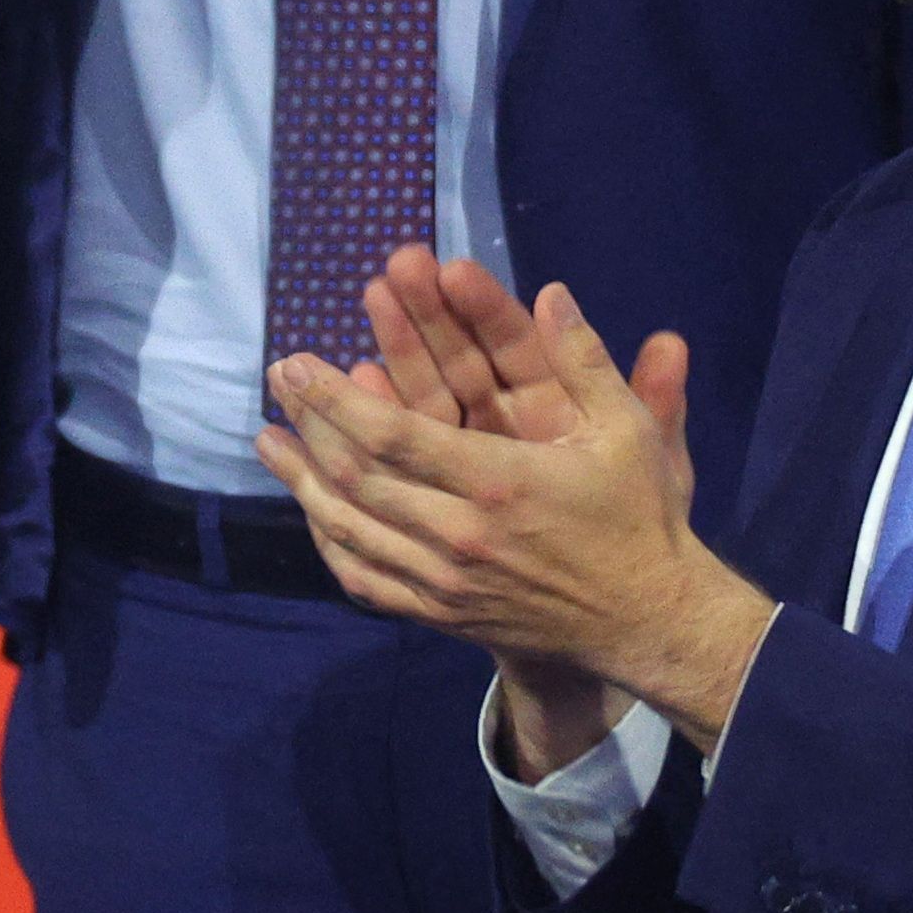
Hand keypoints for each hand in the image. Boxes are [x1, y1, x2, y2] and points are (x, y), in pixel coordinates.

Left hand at [256, 268, 778, 751]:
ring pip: (349, 530)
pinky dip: (329, 542)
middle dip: (309, 423)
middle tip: (277, 380)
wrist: (645, 620)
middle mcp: (458, 537)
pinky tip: (310, 510)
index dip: (335, 398)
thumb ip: (584, 360)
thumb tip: (550, 291)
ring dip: (300, 482)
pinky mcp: (440, 614)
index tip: (299, 363)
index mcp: (497, 484)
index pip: (392, 436)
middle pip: (355, 478)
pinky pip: (366, 579)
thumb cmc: (637, 517)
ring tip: (267, 438)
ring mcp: (444, 583)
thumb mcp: (628, 431)